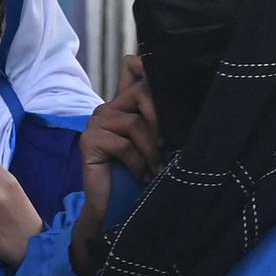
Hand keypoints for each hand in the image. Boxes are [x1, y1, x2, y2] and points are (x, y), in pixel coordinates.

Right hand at [71, 55, 159, 275]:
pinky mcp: (89, 141)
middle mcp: (108, 108)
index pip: (132, 66)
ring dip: (152, 150)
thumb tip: (185, 99)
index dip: (149, 68)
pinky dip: (138, 163)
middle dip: (161, 122)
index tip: (173, 85)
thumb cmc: (141, 174)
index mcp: (124, 104)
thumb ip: (161, 120)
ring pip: (136, 123)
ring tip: (156, 169)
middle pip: (142, 92)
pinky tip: (141, 176)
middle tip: (167, 149)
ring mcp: (96, 123)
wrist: (115, 208)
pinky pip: (123, 144)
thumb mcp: (157, 143)